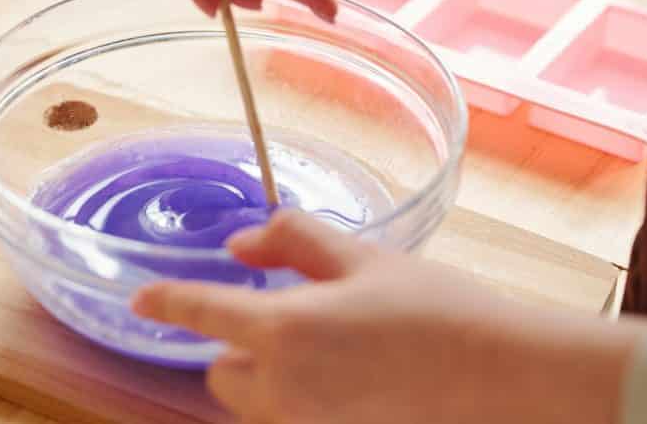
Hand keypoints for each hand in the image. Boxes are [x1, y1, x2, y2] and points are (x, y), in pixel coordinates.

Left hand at [133, 210, 643, 423]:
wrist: (504, 378)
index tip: (142, 298)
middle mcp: (284, 389)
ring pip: (256, 402)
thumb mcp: (363, 257)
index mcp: (284, 332)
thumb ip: (292, 241)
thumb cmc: (436, 309)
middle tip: (292, 319)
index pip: (202, 313)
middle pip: (223, 373)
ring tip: (330, 350)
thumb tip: (241, 243)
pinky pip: (292, 418)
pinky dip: (301, 398)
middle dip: (239, 346)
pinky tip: (350, 377)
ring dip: (268, 375)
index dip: (166, 302)